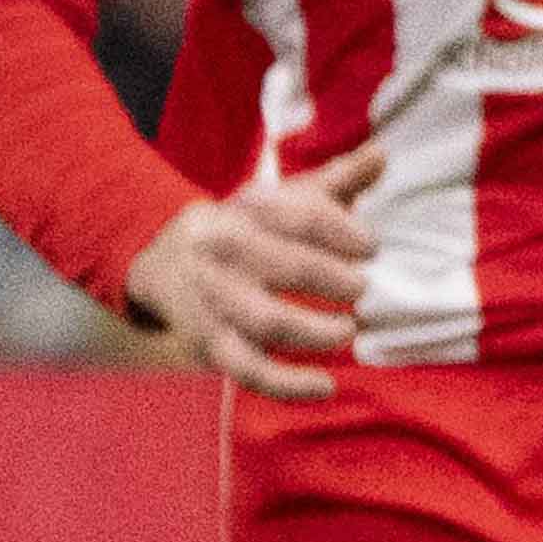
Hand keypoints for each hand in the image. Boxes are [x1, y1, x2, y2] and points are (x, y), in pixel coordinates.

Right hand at [123, 148, 376, 400]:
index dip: (342, 231)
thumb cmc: (242, 230)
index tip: (372, 247)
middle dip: (333, 280)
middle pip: (287, 267)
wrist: (160, 263)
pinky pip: (249, 371)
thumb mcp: (278, 201)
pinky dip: (289, 385)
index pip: (298, 217)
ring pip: (268, 321)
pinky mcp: (210, 345)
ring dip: (316, 331)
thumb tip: (382, 155)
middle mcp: (222, 253)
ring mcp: (214, 301)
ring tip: (347, 330)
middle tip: (362, 290)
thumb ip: (333, 182)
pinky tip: (327, 386)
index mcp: (242, 212)